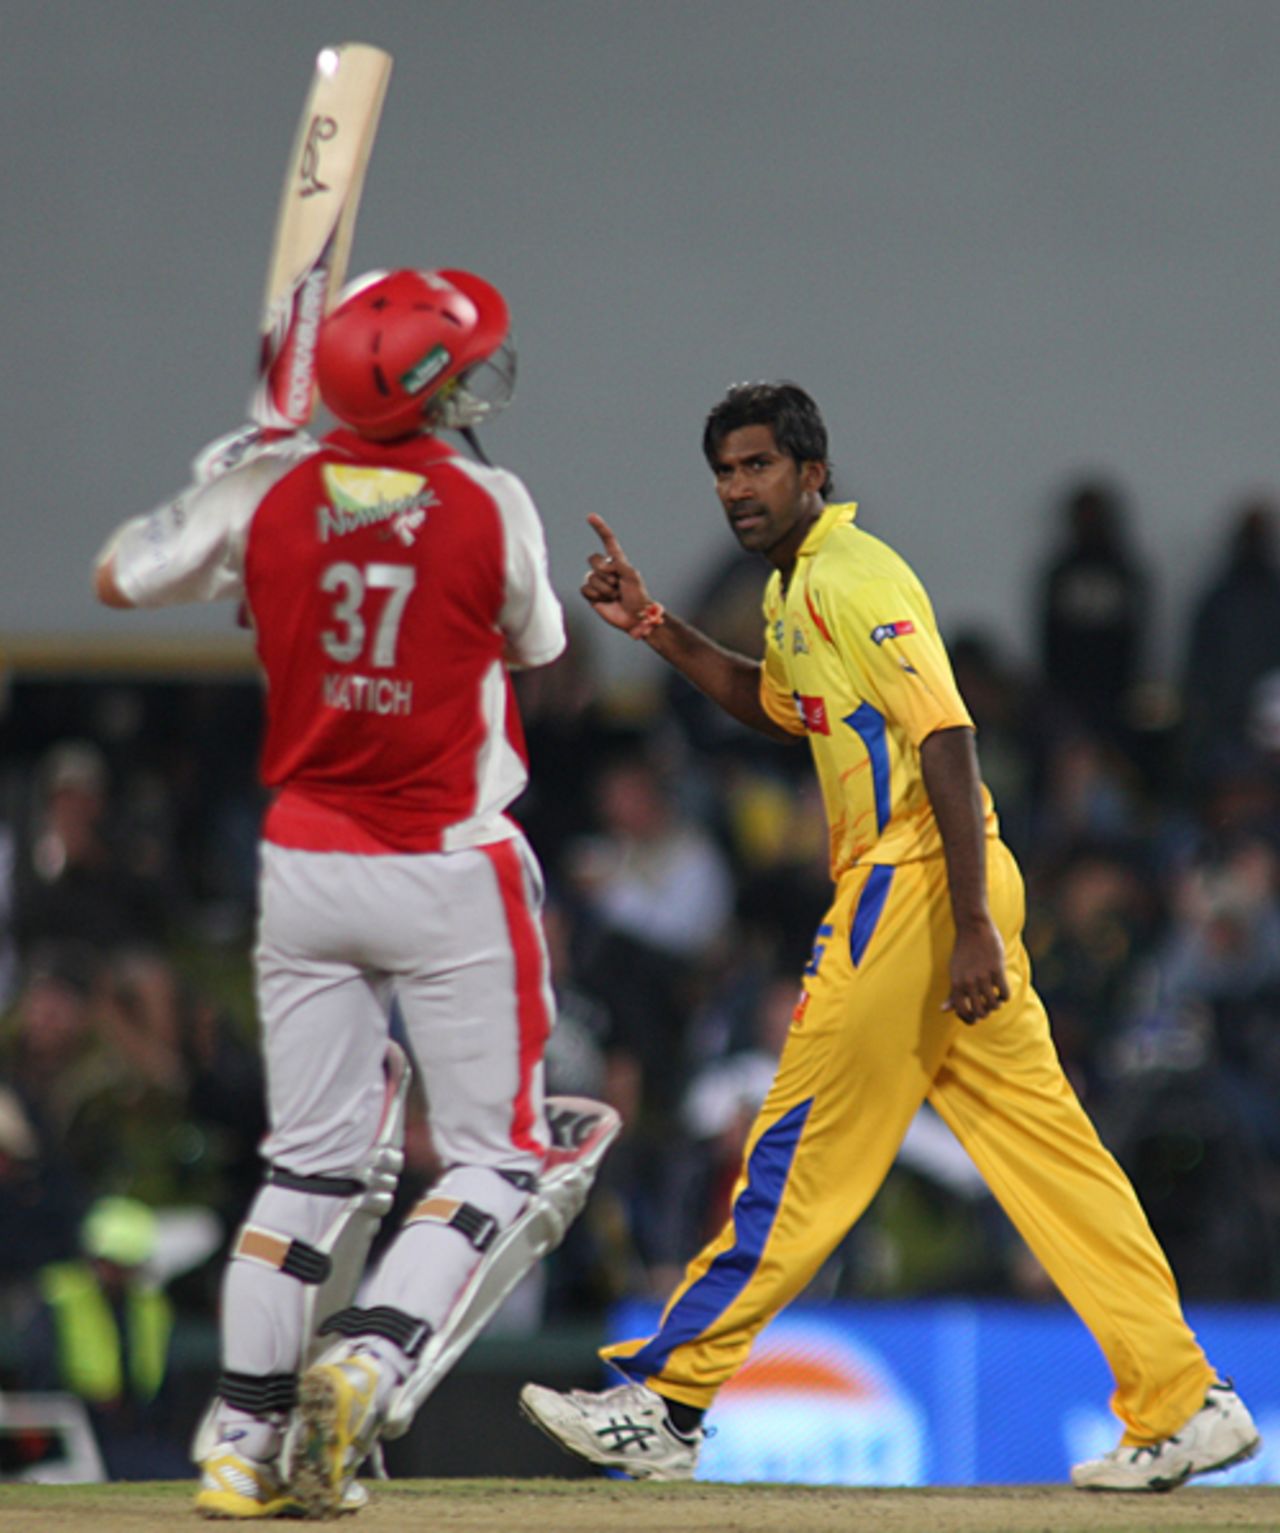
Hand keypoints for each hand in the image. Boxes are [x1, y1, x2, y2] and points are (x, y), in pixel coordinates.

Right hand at [580, 514, 654, 632]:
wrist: (635, 617)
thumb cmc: (638, 596)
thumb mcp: (633, 577)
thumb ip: (620, 565)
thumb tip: (608, 562)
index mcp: (617, 561)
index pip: (607, 541)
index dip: (599, 528)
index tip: (590, 516)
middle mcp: (605, 569)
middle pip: (593, 559)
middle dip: (605, 572)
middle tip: (618, 584)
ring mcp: (597, 581)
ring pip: (590, 577)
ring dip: (604, 588)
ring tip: (615, 595)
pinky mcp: (591, 595)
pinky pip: (585, 589)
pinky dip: (595, 596)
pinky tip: (605, 601)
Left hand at [942, 916, 1008, 1023]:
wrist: (973, 928)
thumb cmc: (963, 952)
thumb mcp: (954, 973)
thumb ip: (952, 993)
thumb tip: (943, 1010)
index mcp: (955, 984)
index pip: (961, 1012)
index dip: (969, 1019)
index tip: (975, 1018)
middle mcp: (968, 982)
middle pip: (980, 1012)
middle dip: (985, 1013)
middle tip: (987, 1007)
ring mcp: (983, 976)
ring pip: (993, 1005)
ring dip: (996, 1005)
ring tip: (995, 999)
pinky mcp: (996, 970)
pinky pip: (1004, 994)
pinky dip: (1005, 997)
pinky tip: (1002, 991)